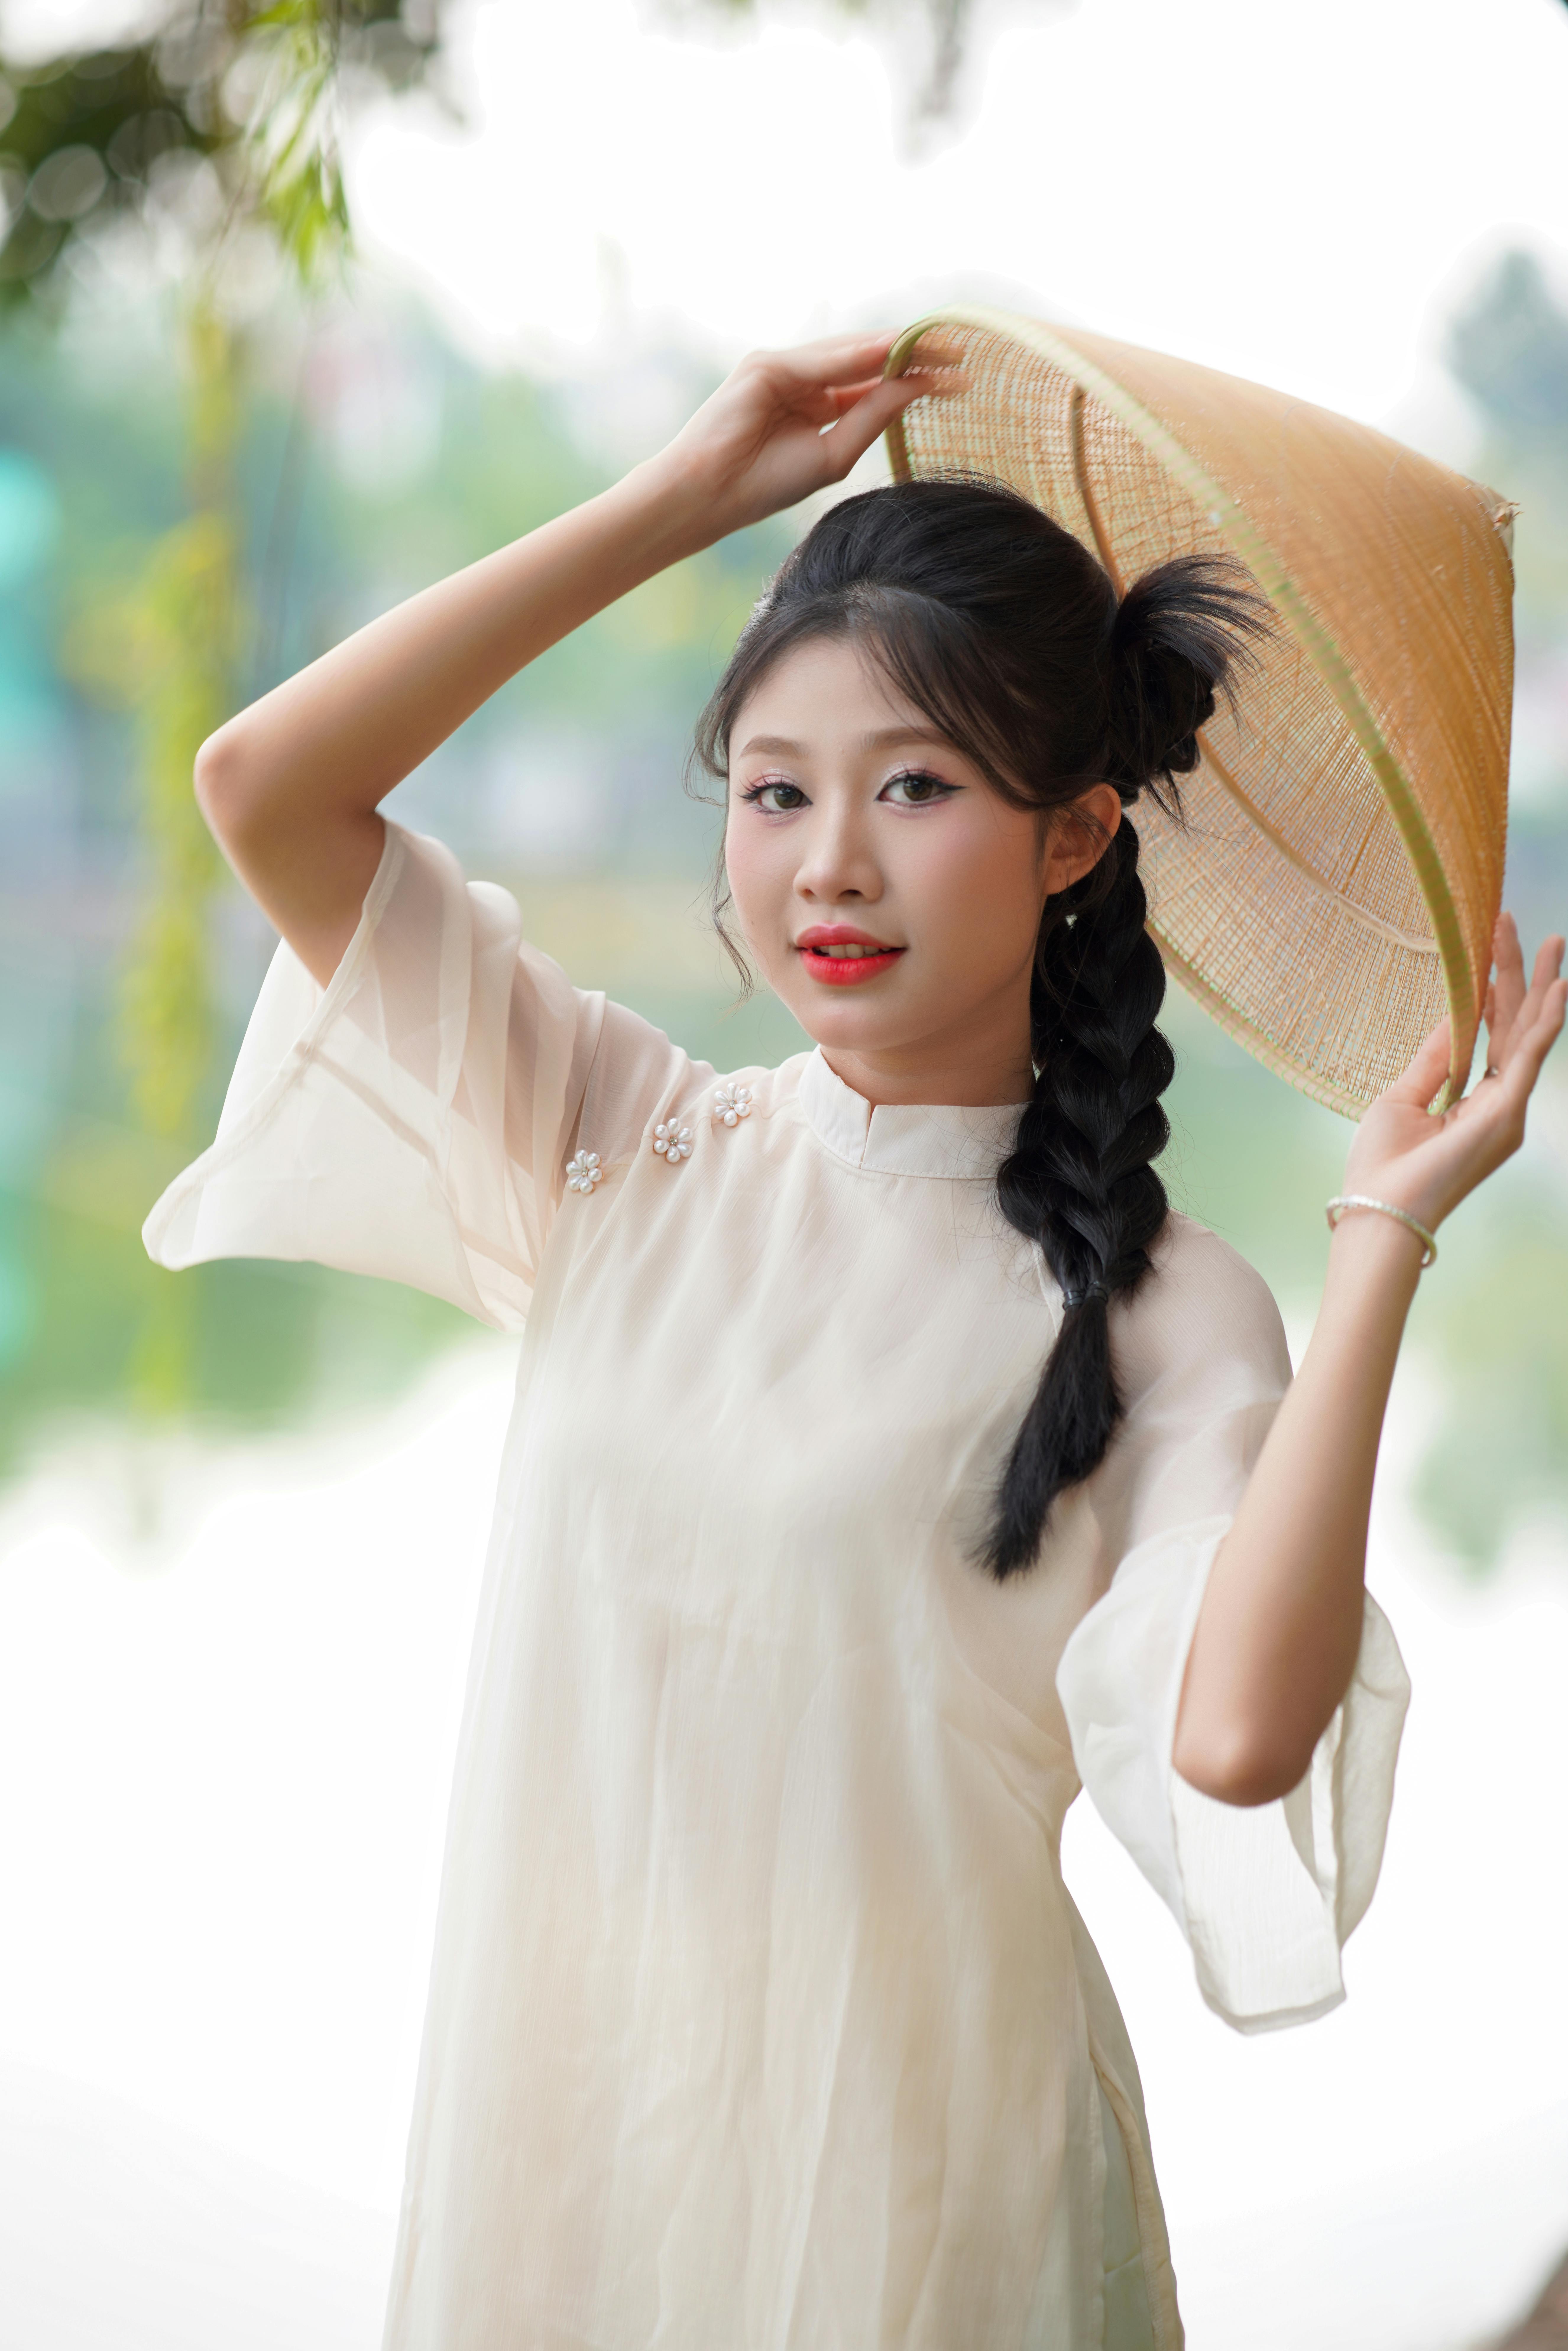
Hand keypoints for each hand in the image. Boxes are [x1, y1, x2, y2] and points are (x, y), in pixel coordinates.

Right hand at [644, 331, 961, 541]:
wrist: (710, 495)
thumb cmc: (764, 485)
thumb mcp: (833, 454)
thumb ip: (870, 418)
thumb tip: (913, 388)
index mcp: (818, 407)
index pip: (873, 384)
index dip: (913, 377)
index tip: (957, 375)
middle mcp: (804, 383)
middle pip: (866, 360)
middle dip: (910, 354)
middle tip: (958, 349)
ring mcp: (784, 370)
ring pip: (847, 353)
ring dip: (891, 348)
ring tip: (935, 345)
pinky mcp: (764, 366)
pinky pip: (819, 360)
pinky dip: (855, 355)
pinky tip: (890, 351)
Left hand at [1341, 914, 1566, 1236]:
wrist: (1380, 1209)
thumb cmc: (1383, 1165)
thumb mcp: (1403, 1098)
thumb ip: (1434, 1059)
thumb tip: (1453, 1017)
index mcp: (1472, 1102)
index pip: (1490, 1037)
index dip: (1491, 993)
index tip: (1488, 951)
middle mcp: (1498, 1105)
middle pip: (1514, 1028)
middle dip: (1520, 978)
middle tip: (1526, 931)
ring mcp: (1506, 1111)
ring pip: (1527, 1034)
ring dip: (1538, 986)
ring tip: (1551, 942)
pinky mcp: (1505, 1115)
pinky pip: (1529, 1058)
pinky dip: (1545, 1023)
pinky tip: (1558, 989)